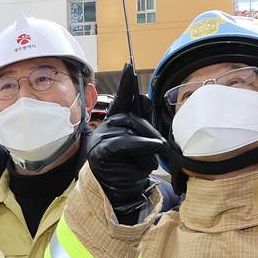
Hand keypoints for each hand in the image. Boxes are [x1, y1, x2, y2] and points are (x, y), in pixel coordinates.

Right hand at [87, 64, 165, 224]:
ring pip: (132, 130)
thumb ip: (144, 121)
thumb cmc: (133, 166)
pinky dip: (141, 144)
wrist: (122, 192)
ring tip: (146, 159)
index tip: (129, 65)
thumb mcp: (143, 141)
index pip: (124, 99)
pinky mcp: (101, 151)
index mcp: (116, 121)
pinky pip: (125, 142)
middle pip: (134, 116)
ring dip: (146, 146)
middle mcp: (107, 126)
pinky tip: (151, 146)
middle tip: (156, 147)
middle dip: (149, 131)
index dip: (126, 84)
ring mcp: (101, 138)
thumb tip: (145, 98)